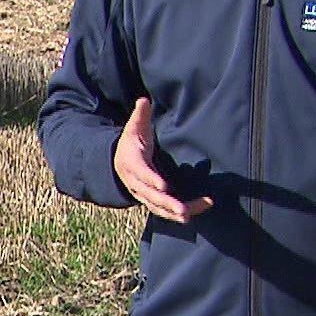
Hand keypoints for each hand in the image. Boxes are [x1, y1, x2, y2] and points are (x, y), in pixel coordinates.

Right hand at [114, 98, 212, 223]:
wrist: (117, 163)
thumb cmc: (130, 144)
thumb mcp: (133, 127)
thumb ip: (139, 115)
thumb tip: (143, 100)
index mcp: (132, 164)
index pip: (142, 173)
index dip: (152, 180)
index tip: (164, 186)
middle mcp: (136, 183)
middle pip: (150, 196)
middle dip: (167, 203)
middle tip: (182, 209)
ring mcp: (144, 194)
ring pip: (158, 206)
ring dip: (173, 212)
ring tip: (189, 215)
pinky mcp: (153, 200)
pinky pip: (165, 210)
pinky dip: (179, 212)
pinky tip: (197, 210)